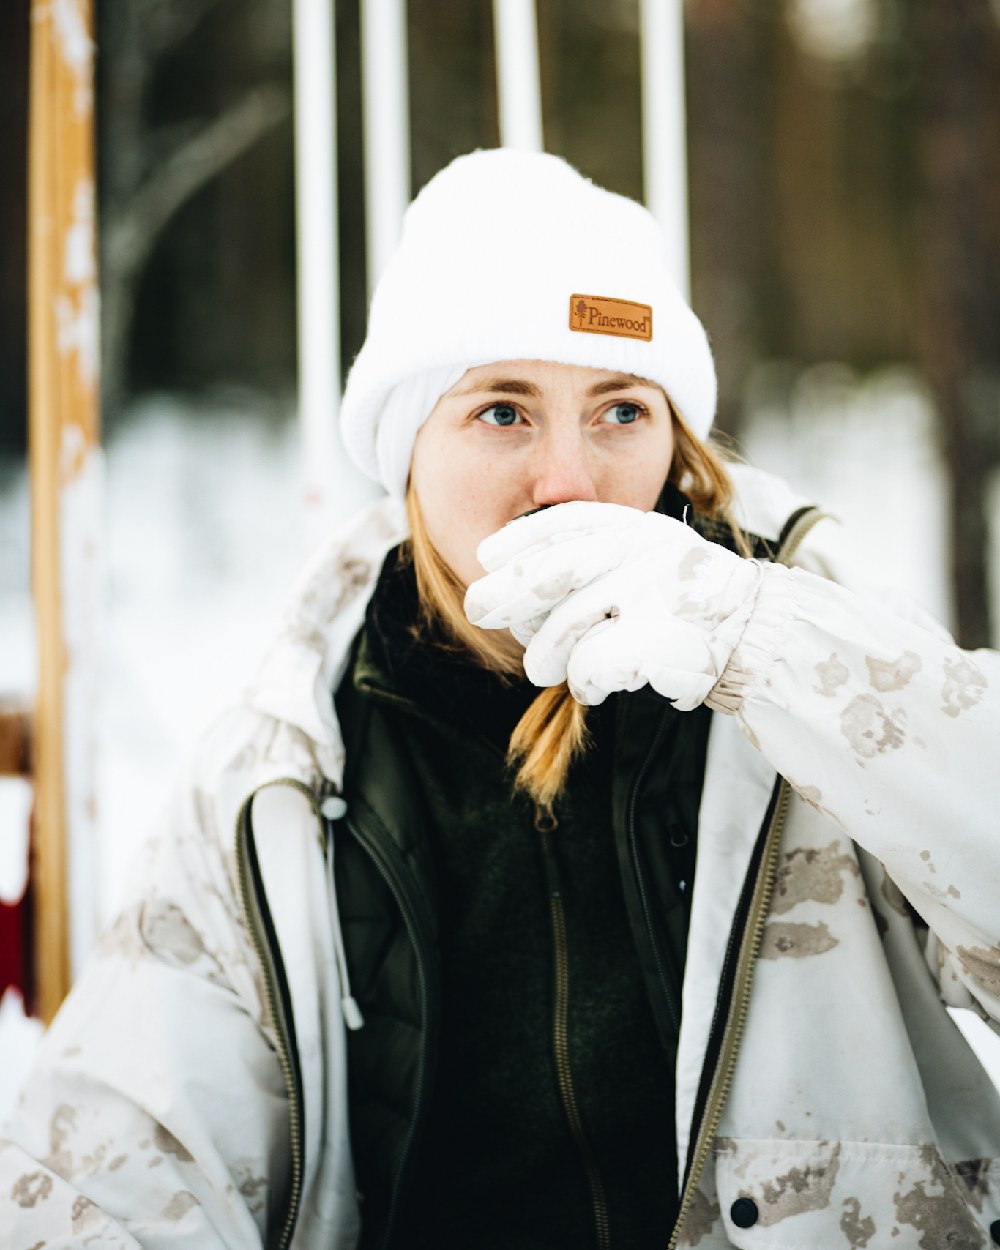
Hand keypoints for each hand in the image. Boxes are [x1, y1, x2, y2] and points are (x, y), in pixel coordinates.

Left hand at [464, 501, 762, 708]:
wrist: (757, 639)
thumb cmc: (688, 607)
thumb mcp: (647, 561)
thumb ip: (594, 560)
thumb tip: (506, 582)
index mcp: (640, 529)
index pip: (568, 523)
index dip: (521, 539)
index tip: (486, 555)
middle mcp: (645, 553)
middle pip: (554, 571)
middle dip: (507, 592)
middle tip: (477, 607)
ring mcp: (654, 595)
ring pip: (565, 626)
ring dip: (545, 654)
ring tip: (543, 669)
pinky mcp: (659, 641)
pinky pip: (591, 664)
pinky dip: (581, 680)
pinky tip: (589, 685)